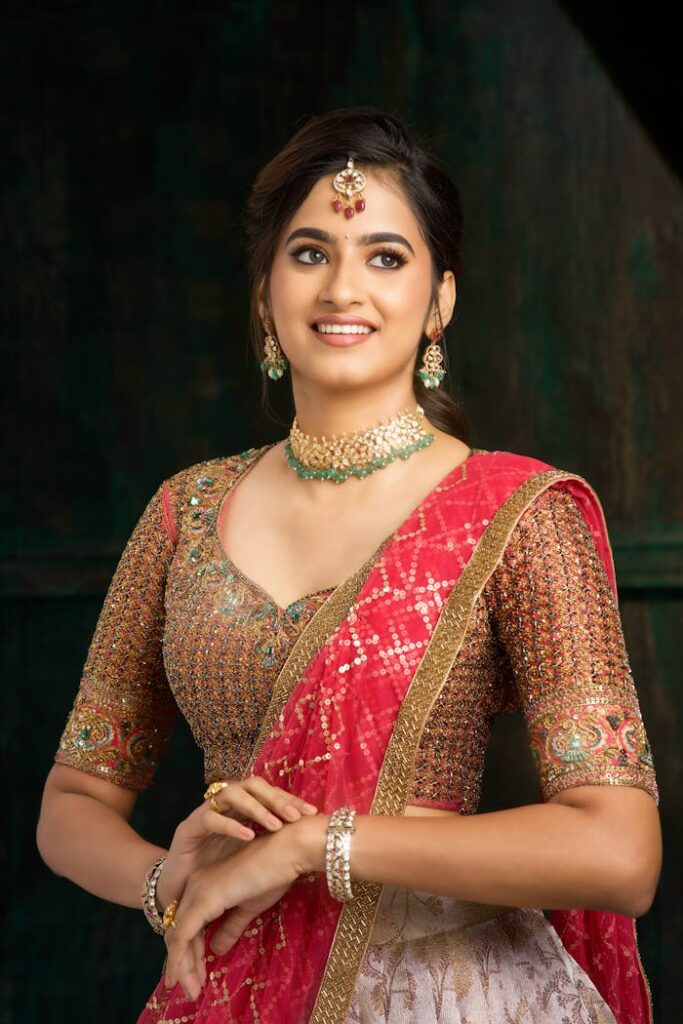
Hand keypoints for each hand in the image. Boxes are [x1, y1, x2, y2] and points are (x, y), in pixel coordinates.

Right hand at [155, 775, 317, 910]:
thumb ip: (271, 844)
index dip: (289, 799)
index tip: (310, 812)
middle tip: (295, 816)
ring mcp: (205, 813)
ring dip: (256, 807)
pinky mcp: (188, 828)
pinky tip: (248, 836)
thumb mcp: (250, 857)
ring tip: (275, 825)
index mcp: (240, 809)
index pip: (267, 792)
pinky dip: (231, 825)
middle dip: (276, 798)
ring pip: (232, 793)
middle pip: (252, 785)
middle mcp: (224, 805)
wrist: (178, 893)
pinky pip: (210, 817)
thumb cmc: (217, 874)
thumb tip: (310, 838)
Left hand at [163, 824, 307, 1000]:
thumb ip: (231, 926)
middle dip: (184, 964)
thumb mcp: (250, 905)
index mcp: (206, 885)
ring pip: (177, 937)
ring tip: (190, 993)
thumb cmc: (274, 871)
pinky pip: (182, 936)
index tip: (198, 978)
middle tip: (192, 992)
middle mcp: (196, 885)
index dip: (191, 953)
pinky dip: (180, 960)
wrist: (287, 849)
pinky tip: (182, 979)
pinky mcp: (205, 898)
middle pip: (179, 932)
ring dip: (183, 967)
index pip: (189, 924)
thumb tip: (216, 949)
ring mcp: (198, 890)